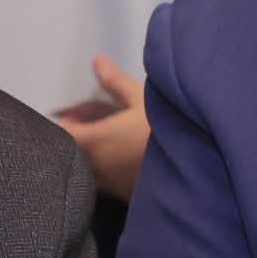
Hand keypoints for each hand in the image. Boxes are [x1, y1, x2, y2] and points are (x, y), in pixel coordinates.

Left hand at [58, 53, 149, 200]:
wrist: (194, 168)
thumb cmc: (163, 128)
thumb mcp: (142, 98)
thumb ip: (115, 82)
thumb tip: (97, 60)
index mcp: (93, 142)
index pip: (62, 135)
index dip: (62, 123)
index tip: (70, 115)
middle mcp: (96, 167)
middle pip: (72, 154)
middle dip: (75, 139)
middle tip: (88, 123)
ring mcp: (111, 185)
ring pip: (88, 170)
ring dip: (90, 156)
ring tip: (106, 141)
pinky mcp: (126, 197)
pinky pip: (106, 183)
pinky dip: (106, 170)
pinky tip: (122, 159)